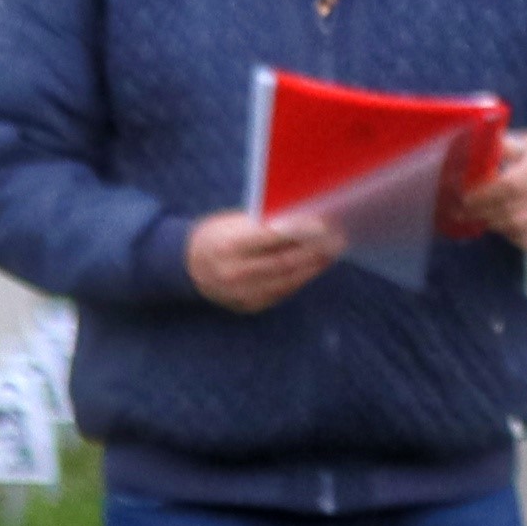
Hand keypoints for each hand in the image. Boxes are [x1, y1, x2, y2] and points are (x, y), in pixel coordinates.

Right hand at [187, 209, 345, 312]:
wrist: (188, 266)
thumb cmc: (217, 236)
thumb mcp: (232, 223)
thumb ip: (263, 224)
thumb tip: (303, 219)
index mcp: (228, 246)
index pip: (271, 237)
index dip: (300, 231)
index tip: (324, 224)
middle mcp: (235, 273)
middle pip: (285, 262)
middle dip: (315, 250)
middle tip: (337, 238)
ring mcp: (242, 293)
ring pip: (288, 280)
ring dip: (315, 266)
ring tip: (332, 251)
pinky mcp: (250, 306)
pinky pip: (283, 292)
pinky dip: (302, 278)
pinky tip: (315, 266)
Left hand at [456, 129, 526, 254]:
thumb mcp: (525, 144)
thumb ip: (502, 147)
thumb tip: (476, 149)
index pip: (510, 185)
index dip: (484, 195)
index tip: (465, 197)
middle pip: (510, 211)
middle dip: (482, 213)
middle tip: (464, 211)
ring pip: (516, 228)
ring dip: (493, 224)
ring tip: (479, 216)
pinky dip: (509, 235)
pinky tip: (501, 224)